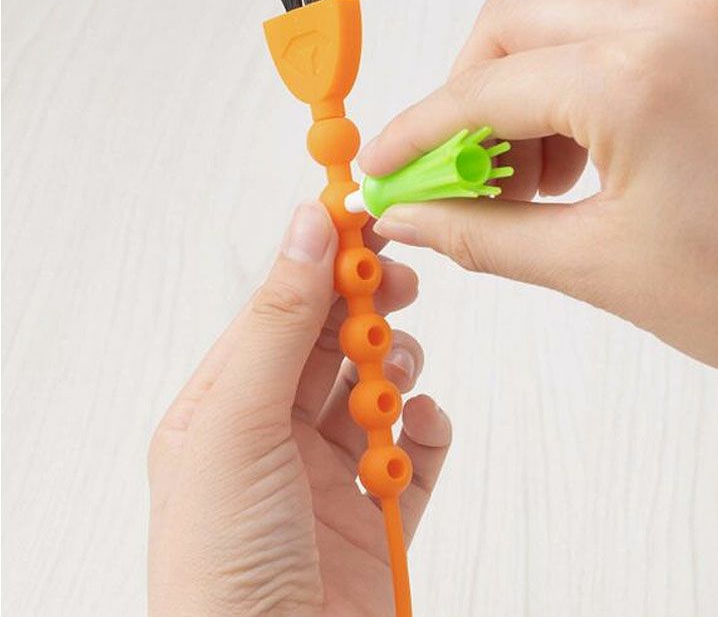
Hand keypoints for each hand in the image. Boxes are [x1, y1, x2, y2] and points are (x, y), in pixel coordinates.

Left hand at [148, 202, 450, 615]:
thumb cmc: (226, 567)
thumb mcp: (237, 423)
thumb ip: (277, 321)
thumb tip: (306, 227)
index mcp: (223, 409)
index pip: (278, 312)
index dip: (321, 262)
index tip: (364, 218)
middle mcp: (272, 437)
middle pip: (330, 344)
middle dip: (366, 310)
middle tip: (397, 285)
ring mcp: (327, 476)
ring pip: (376, 388)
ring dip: (397, 368)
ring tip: (399, 373)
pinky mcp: (377, 516)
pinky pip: (414, 451)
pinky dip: (427, 429)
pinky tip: (421, 427)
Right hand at [359, 0, 717, 375]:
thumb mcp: (600, 267)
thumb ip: (483, 234)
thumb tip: (407, 217)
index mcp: (637, 74)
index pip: (479, 90)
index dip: (415, 134)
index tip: (381, 166)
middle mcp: (669, 19)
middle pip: (507, 27)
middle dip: (462, 103)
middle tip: (452, 178)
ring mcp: (698, 18)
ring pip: (553, 28)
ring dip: (512, 101)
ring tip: (519, 184)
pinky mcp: (710, 35)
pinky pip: (601, 40)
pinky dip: (561, 96)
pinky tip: (568, 164)